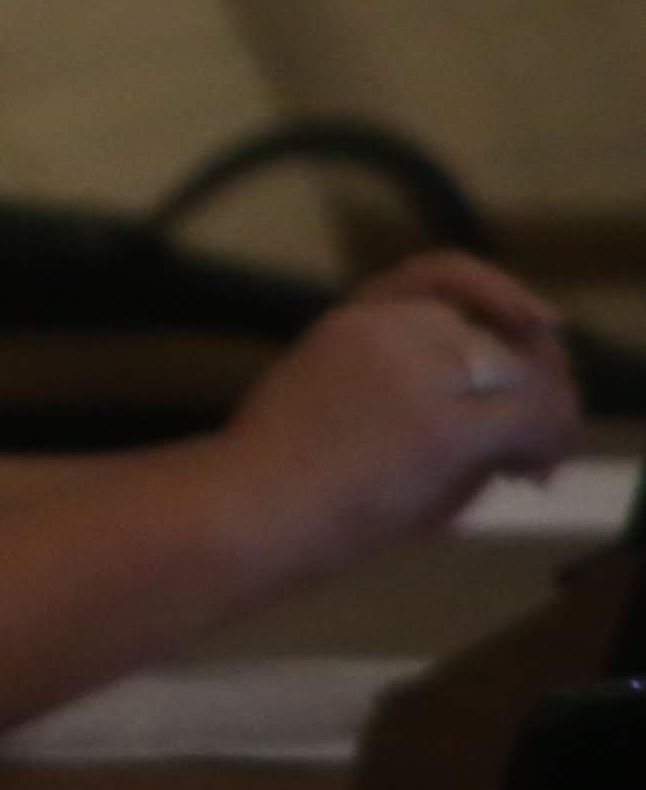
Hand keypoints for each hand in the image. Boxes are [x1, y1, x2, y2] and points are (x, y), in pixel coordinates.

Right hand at [219, 257, 579, 572]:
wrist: (243, 512)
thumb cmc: (269, 483)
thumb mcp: (325, 405)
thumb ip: (398, 389)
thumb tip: (491, 421)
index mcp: (349, 322)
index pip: (442, 276)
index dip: (496, 295)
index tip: (532, 324)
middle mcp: (386, 328)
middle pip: (502, 327)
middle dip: (536, 376)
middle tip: (535, 439)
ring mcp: (416, 371)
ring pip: (527, 372)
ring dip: (546, 416)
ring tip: (533, 463)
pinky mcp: (443, 425)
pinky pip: (534, 418)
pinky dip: (547, 443)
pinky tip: (531, 474)